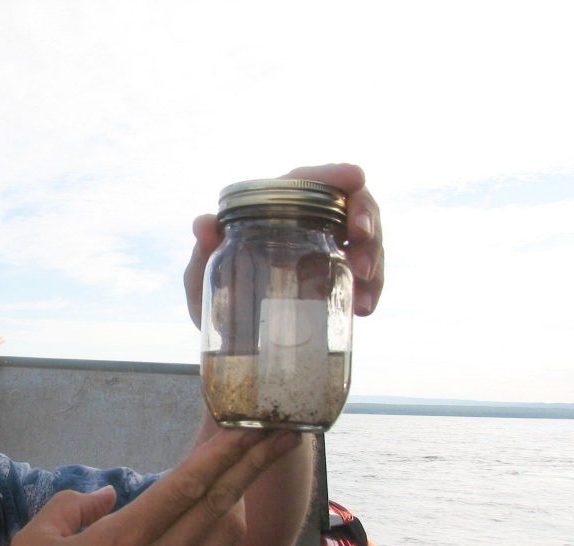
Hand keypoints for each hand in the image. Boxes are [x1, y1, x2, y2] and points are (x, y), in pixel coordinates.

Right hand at [0, 428, 301, 545]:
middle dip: (256, 463)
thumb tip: (107, 495)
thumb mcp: (35, 542)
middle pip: (224, 501)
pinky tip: (218, 532)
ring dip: (241, 500)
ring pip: (230, 535)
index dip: (223, 451)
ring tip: (246, 477)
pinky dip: (226, 543)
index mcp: (127, 537)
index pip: (188, 483)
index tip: (252, 427)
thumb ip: (71, 505)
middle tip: (284, 435)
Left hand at [183, 163, 384, 325]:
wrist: (228, 343)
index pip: (310, 180)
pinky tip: (364, 309)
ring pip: (368, 238)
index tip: (355, 177)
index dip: (335, 172)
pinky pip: (368, 275)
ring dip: (374, 258)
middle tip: (361, 248)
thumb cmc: (212, 299)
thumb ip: (202, 253)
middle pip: (352, 203)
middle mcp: (306, 223)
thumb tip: (203, 223)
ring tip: (362, 289)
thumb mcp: (201, 279)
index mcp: (274, 209)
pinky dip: (372, 289)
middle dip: (367, 220)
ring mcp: (328, 250)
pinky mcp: (340, 279)